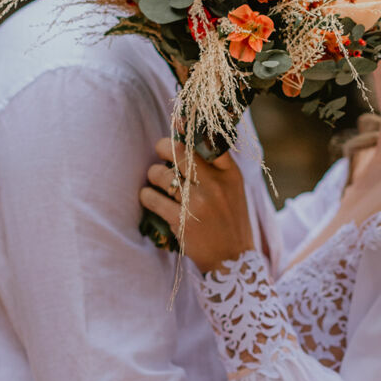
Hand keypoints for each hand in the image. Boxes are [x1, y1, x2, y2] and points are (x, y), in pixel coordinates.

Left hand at [140, 138, 255, 271]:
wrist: (233, 261)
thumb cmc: (230, 222)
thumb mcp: (234, 191)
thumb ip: (217, 168)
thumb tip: (188, 142)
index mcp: (230, 175)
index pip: (209, 141)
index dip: (189, 127)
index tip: (177, 120)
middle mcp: (215, 185)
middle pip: (179, 151)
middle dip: (162, 147)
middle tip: (159, 150)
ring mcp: (198, 203)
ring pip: (161, 174)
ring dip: (153, 175)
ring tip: (156, 181)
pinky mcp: (182, 221)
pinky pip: (152, 198)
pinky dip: (146, 195)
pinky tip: (149, 197)